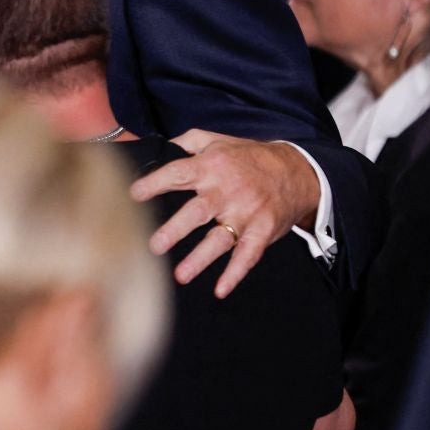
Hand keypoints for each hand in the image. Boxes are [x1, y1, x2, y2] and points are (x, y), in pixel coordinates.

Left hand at [130, 129, 319, 296]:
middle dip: (175, 229)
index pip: (178, 173)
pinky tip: (220, 289)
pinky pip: (248, 255)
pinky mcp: (262, 231)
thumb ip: (186, 142)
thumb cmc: (248, 157)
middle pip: (197, 211)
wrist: (296, 171)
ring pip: (220, 238)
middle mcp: (226, 191)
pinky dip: (236, 273)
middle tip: (154, 246)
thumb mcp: (217, 140)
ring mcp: (246, 213)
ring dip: (200, 258)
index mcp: (211, 167)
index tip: (133, 194)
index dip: (155, 183)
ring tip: (180, 275)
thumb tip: (155, 147)